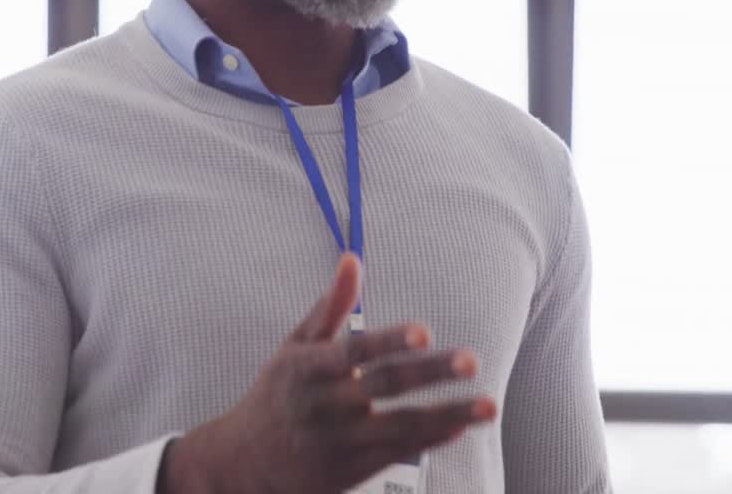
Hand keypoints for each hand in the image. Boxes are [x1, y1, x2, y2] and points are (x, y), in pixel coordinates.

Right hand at [159, 254, 496, 493]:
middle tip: (472, 359)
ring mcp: (338, 441)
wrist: (243, 464)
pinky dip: (430, 440)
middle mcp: (324, 404)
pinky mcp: (349, 471)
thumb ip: (329, 307)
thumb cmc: (276, 395)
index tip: (426, 330)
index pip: (354, 350)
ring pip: (401, 426)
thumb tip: (353, 260)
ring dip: (448, 415)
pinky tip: (459, 427)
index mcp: (307, 368)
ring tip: (488, 405)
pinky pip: (398, 453)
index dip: (390, 339)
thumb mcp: (293, 348)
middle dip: (431, 372)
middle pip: (384, 385)